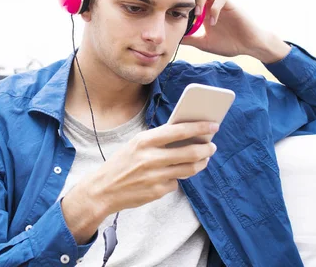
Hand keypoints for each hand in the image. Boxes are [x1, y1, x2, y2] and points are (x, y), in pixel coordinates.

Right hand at [61, 121, 217, 243]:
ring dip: (201, 163)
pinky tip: (174, 174)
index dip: (199, 127)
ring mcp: (155, 176)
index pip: (179, 130)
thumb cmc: (122, 163)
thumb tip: (187, 135)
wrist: (103, 189)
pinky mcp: (157, 191)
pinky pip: (176, 182)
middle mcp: (151, 157)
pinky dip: (178, 177)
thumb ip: (158, 140)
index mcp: (145, 140)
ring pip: (189, 169)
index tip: (213, 125)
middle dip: (206, 148)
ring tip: (204, 158)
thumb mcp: (136, 144)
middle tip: (212, 146)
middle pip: (190, 152)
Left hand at [182, 0, 290, 63]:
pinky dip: (214, 9)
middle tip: (186, 7)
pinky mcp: (232, 5)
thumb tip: (174, 38)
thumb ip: (190, 39)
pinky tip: (212, 23)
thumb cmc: (229, 43)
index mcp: (204, 9)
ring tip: (198, 14)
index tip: (174, 11)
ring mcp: (222, 2)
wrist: (249, 45)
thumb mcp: (204, 43)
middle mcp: (212, 2)